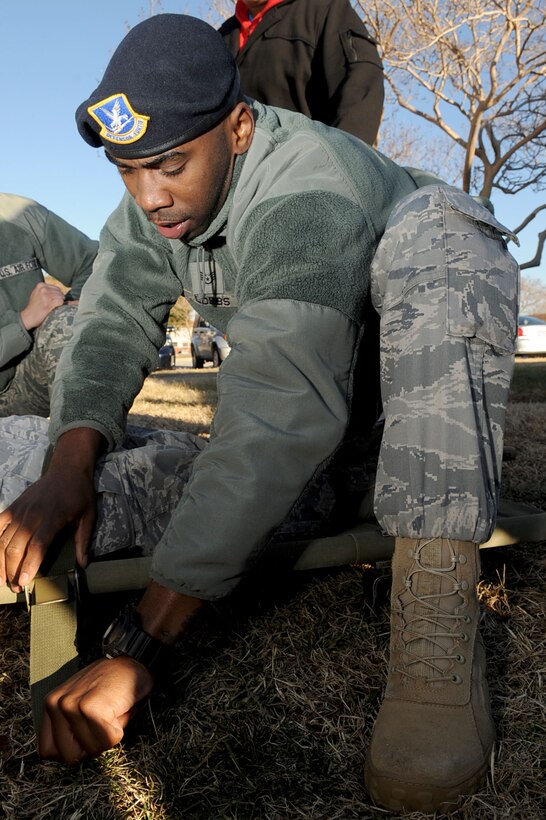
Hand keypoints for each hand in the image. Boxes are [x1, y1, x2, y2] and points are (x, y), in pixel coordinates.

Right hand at [0, 463, 95, 591]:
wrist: (67, 469)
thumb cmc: (79, 493)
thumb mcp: (89, 516)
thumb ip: (83, 541)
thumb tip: (83, 563)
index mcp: (52, 518)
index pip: (37, 546)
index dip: (28, 565)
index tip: (23, 582)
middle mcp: (32, 515)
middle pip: (15, 547)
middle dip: (12, 570)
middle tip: (16, 587)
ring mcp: (20, 510)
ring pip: (2, 539)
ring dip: (0, 561)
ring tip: (3, 578)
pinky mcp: (13, 507)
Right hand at [20, 282, 65, 329]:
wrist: (27, 317)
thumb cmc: (34, 307)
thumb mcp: (38, 295)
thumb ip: (48, 292)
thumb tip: (67, 294)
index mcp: (40, 285)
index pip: (56, 288)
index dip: (57, 295)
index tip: (52, 301)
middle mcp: (43, 289)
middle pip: (60, 292)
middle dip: (59, 299)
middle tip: (52, 305)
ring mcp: (45, 295)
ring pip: (61, 297)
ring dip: (59, 303)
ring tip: (51, 307)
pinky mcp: (48, 303)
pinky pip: (60, 302)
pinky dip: (60, 306)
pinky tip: (53, 308)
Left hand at [39, 656, 153, 763]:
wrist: (134, 661)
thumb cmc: (110, 685)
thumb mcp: (81, 703)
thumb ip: (68, 726)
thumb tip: (69, 755)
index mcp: (50, 704)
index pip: (47, 751)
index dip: (73, 748)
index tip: (87, 731)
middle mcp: (55, 704)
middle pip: (70, 756)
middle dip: (91, 744)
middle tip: (102, 720)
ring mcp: (72, 706)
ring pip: (92, 749)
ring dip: (108, 735)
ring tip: (112, 711)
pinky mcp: (91, 708)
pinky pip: (107, 740)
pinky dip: (119, 729)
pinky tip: (119, 710)